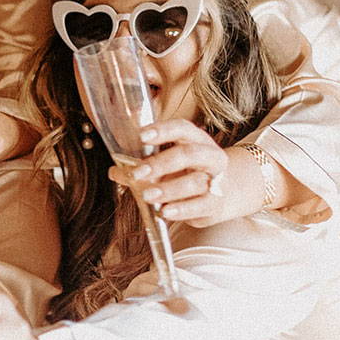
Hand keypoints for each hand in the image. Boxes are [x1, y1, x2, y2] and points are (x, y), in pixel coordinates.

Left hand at [121, 121, 261, 226]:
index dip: (162, 130)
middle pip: (189, 154)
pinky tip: (164, 211)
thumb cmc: (186, 173)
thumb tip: (115, 170)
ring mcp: (217, 180)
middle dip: (161, 163)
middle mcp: (210, 156)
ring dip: (168, 189)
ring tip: (147, 195)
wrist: (223, 193)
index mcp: (196, 139)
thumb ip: (141, 166)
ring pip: (196, 182)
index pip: (182, 128)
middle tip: (137, 173)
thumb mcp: (166, 164)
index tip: (141, 136)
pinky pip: (201, 205)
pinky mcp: (215, 203)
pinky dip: (181, 209)